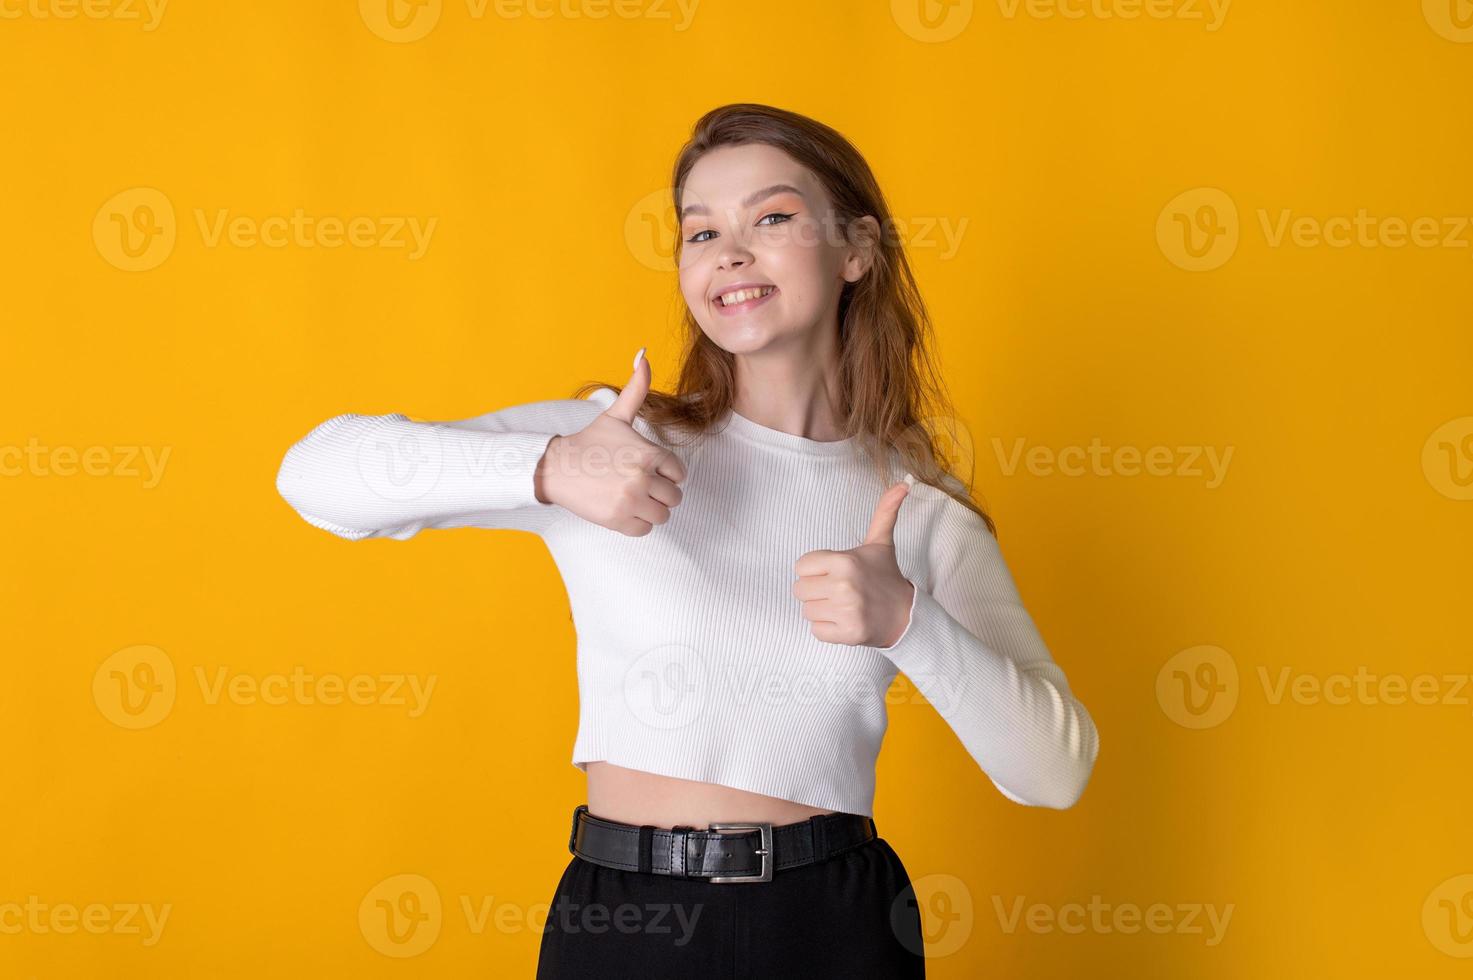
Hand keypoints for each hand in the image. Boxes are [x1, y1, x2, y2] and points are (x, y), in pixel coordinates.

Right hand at [536, 348, 686, 535]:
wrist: (557, 468)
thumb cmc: (590, 442)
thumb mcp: (616, 416)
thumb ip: (636, 388)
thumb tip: (643, 354)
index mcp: (648, 453)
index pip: (679, 474)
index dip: (665, 473)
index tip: (646, 469)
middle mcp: (642, 477)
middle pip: (674, 497)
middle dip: (659, 493)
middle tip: (638, 485)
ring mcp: (631, 500)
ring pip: (662, 515)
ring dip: (650, 509)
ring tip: (631, 497)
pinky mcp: (618, 520)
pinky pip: (644, 530)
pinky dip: (636, 523)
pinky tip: (621, 508)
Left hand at [792, 479, 916, 646]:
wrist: (905, 615)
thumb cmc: (885, 577)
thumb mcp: (881, 543)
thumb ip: (885, 512)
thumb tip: (904, 483)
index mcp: (845, 561)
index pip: (801, 566)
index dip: (815, 570)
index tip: (835, 573)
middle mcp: (844, 586)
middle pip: (799, 589)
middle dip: (816, 591)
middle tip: (839, 591)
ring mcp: (845, 612)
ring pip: (806, 611)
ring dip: (821, 610)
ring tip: (843, 606)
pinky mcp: (847, 634)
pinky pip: (815, 630)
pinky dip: (827, 628)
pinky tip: (844, 621)